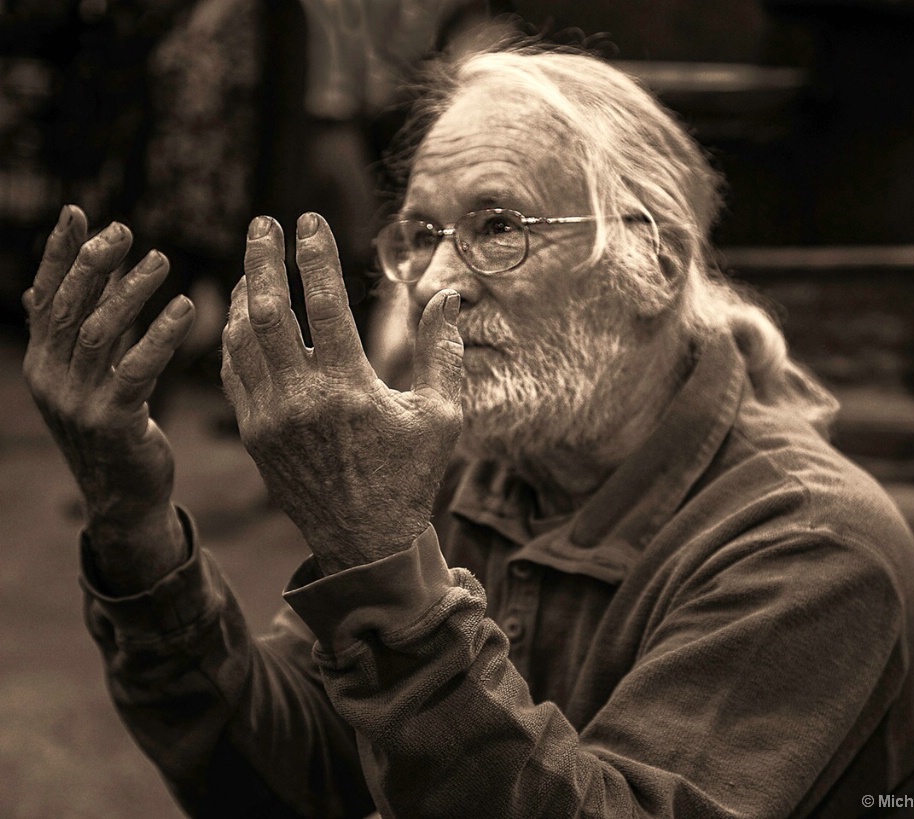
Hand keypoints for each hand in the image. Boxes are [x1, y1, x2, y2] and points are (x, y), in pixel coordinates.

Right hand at [22, 205, 193, 591]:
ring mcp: (77, 401)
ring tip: (161, 259)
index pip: (46, 297)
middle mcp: (50, 378)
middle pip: (70, 307)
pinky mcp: (112, 420)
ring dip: (131, 291)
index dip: (59, 254)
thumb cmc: (114, 430)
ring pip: (101, 331)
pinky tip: (185, 307)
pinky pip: (137, 366)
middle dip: (95, 264)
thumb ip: (68, 338)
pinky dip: (160, 333)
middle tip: (125, 232)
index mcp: (42, 363)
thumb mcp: (81, 381)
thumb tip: (39, 290)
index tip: (78, 213)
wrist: (125, 497)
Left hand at [221, 213, 462, 573]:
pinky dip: (234, 337)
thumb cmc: (410, 477)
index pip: (323, 303)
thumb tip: (447, 298)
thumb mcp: (440, 415)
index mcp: (349, 389)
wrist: (366, 542)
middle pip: (269, 310)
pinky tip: (242, 316)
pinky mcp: (254, 434)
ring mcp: (270, 418)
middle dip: (263, 258)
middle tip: (264, 223)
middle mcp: (301, 399)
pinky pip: (234, 373)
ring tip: (251, 263)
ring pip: (242, 339)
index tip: (310, 220)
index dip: (315, 255)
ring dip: (243, 294)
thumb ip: (441, 352)